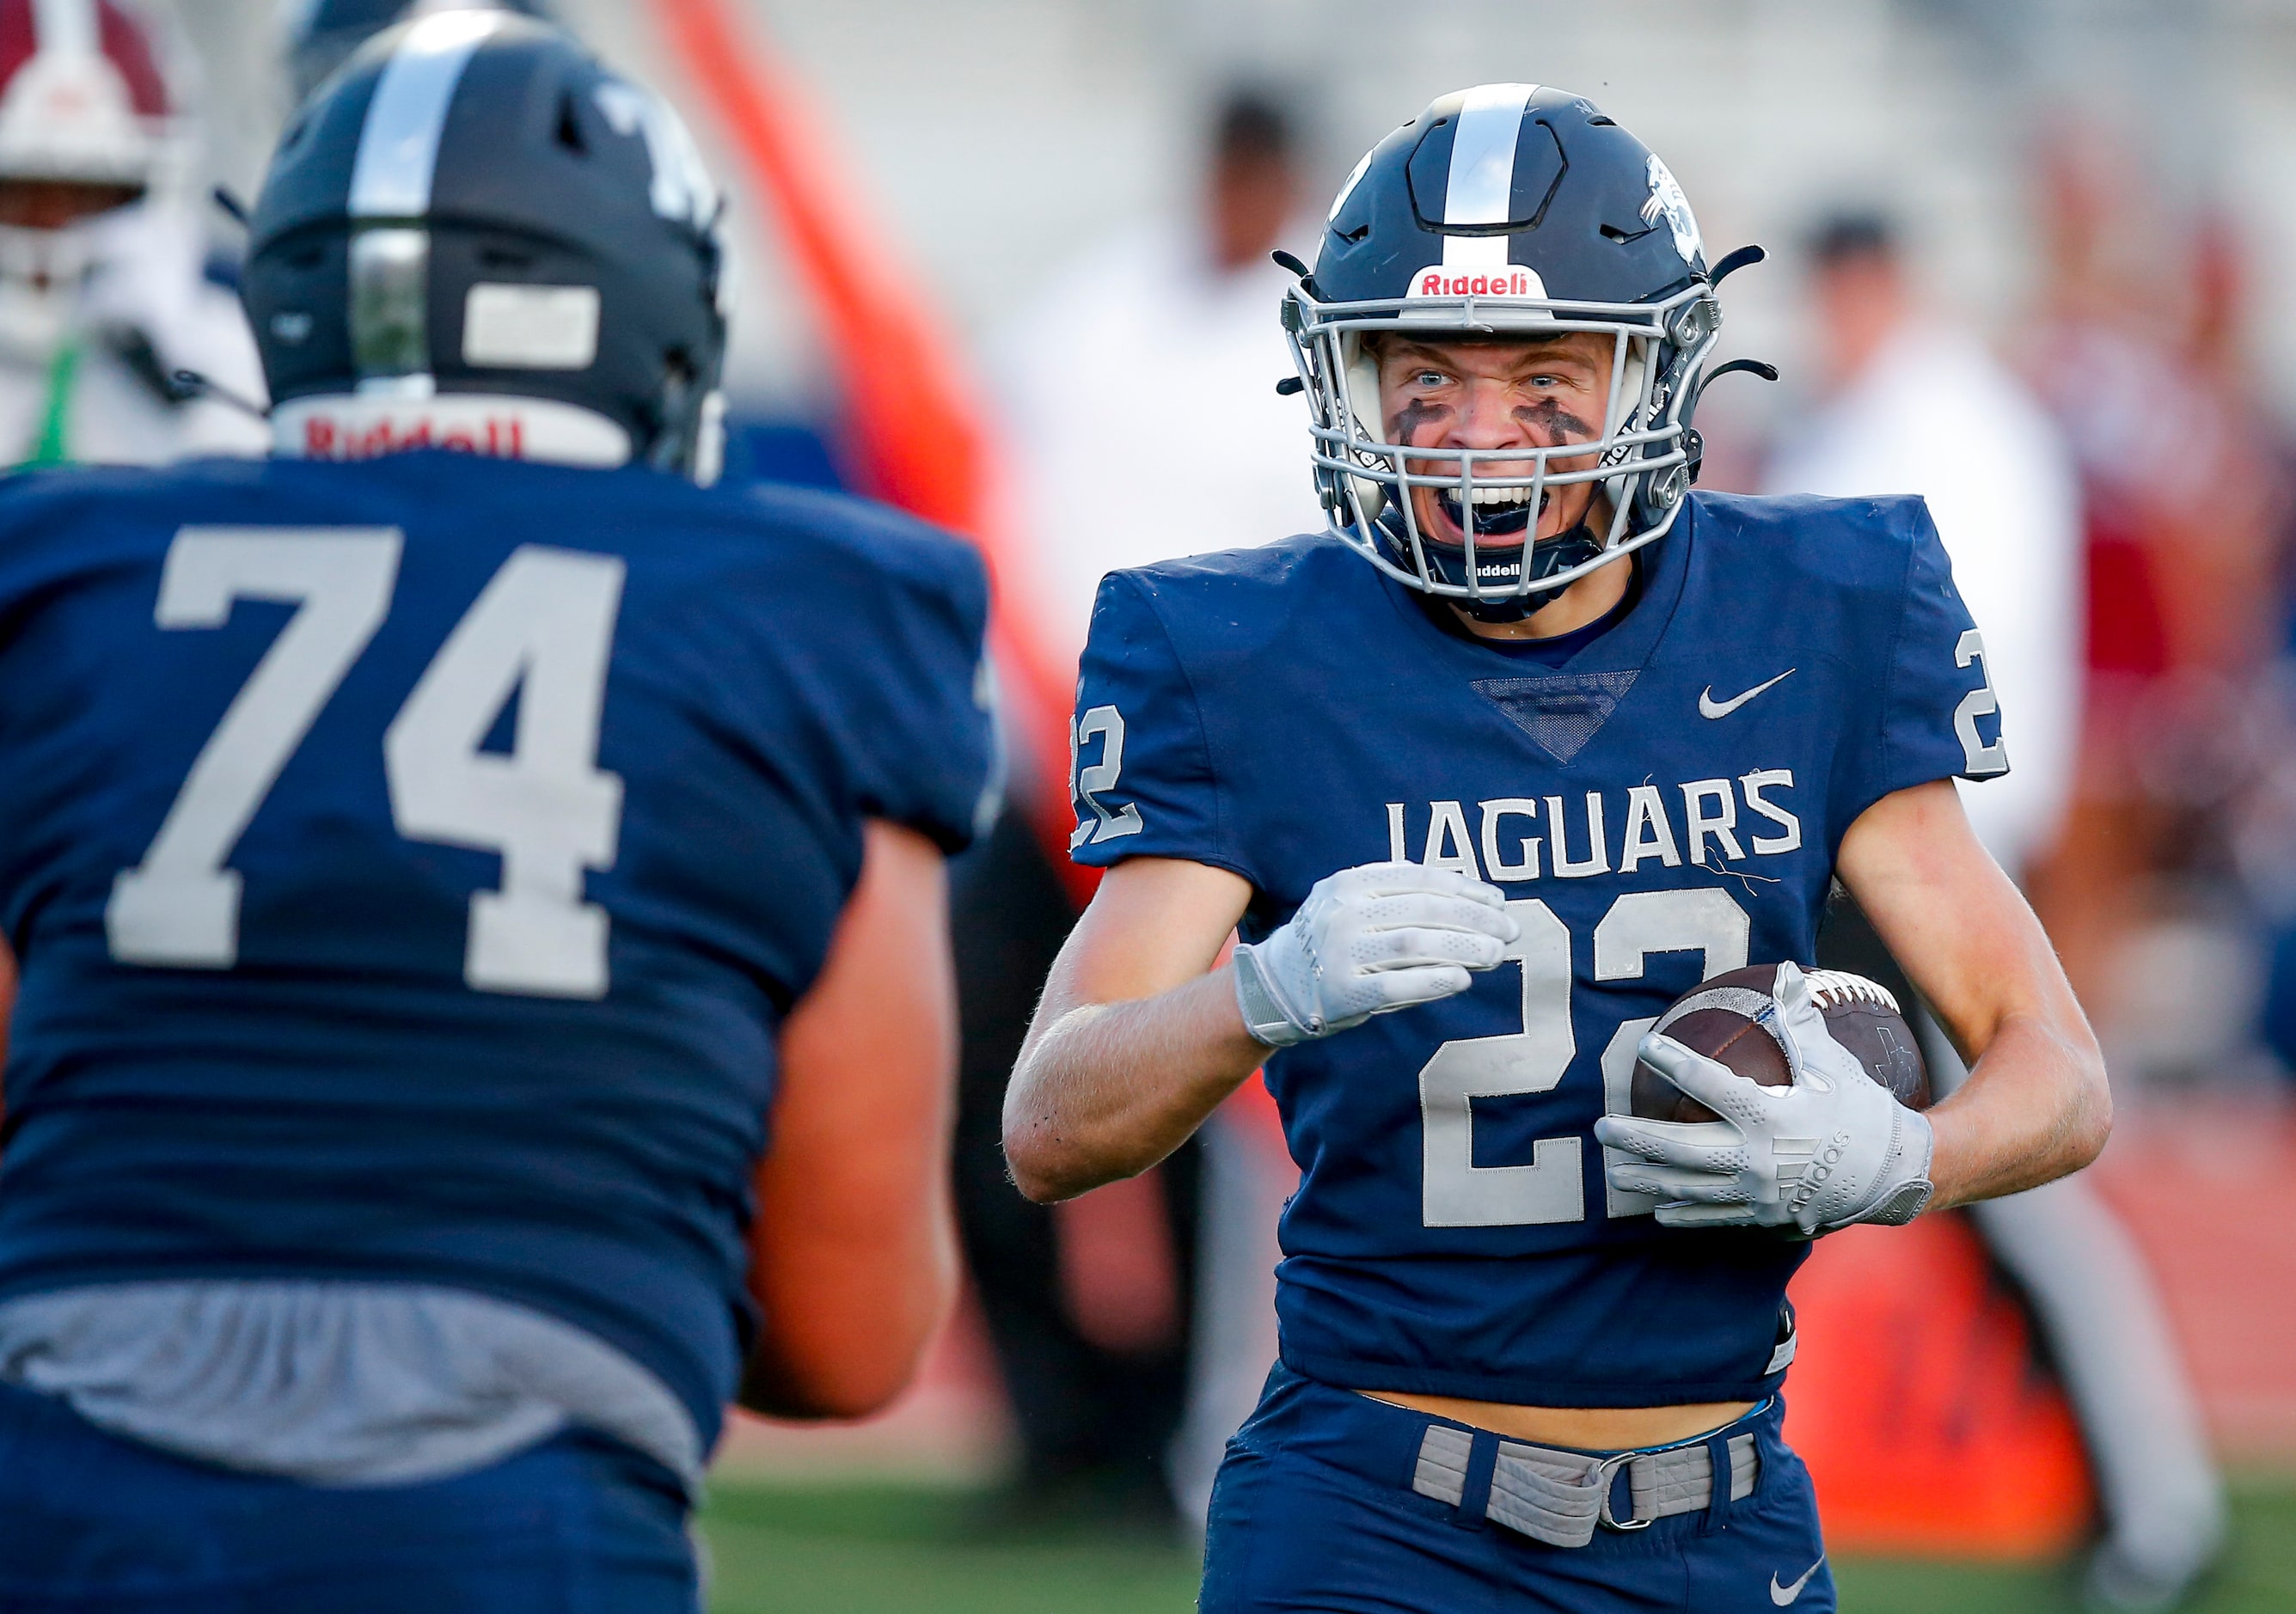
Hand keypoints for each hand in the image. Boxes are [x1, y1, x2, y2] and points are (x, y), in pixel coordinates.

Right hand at [1231, 861, 1517, 1047]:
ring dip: (1463, 949)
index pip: (1420, 879)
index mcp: (1349, 883)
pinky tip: (1462, 979)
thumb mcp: (1354, 902)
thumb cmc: (1334, 941)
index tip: (1499, 902)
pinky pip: (1396, 986)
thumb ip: (1400, 893)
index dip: (1466, 889)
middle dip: (1474, 920)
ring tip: (1495, 955)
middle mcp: (1342, 914)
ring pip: (1414, 945)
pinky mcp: (1342, 993)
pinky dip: (1433, 982)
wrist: (1278, 985)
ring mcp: (1340, 953)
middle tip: (1509, 932)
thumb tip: (1474, 897)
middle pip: (1424, 911)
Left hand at [1593, 961, 1934, 1234]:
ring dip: (1649, 1178)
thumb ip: (1800, 1020)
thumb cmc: (1861, 1111)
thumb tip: (1786, 972)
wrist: (1896, 1174)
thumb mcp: (1833, 1062)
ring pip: (1690, 1187)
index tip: (1646, 1047)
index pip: (1711, 1084)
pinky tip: (1657, 1210)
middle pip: (1682, 1147)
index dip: (1676, 1063)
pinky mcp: (1766, 1217)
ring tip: (1616, 1169)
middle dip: (1637, 1137)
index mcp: (1772, 1114)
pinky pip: (1715, 1217)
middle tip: (1602, 1127)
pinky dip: (1684, 1213)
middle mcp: (1759, 1157)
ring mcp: (1760, 1193)